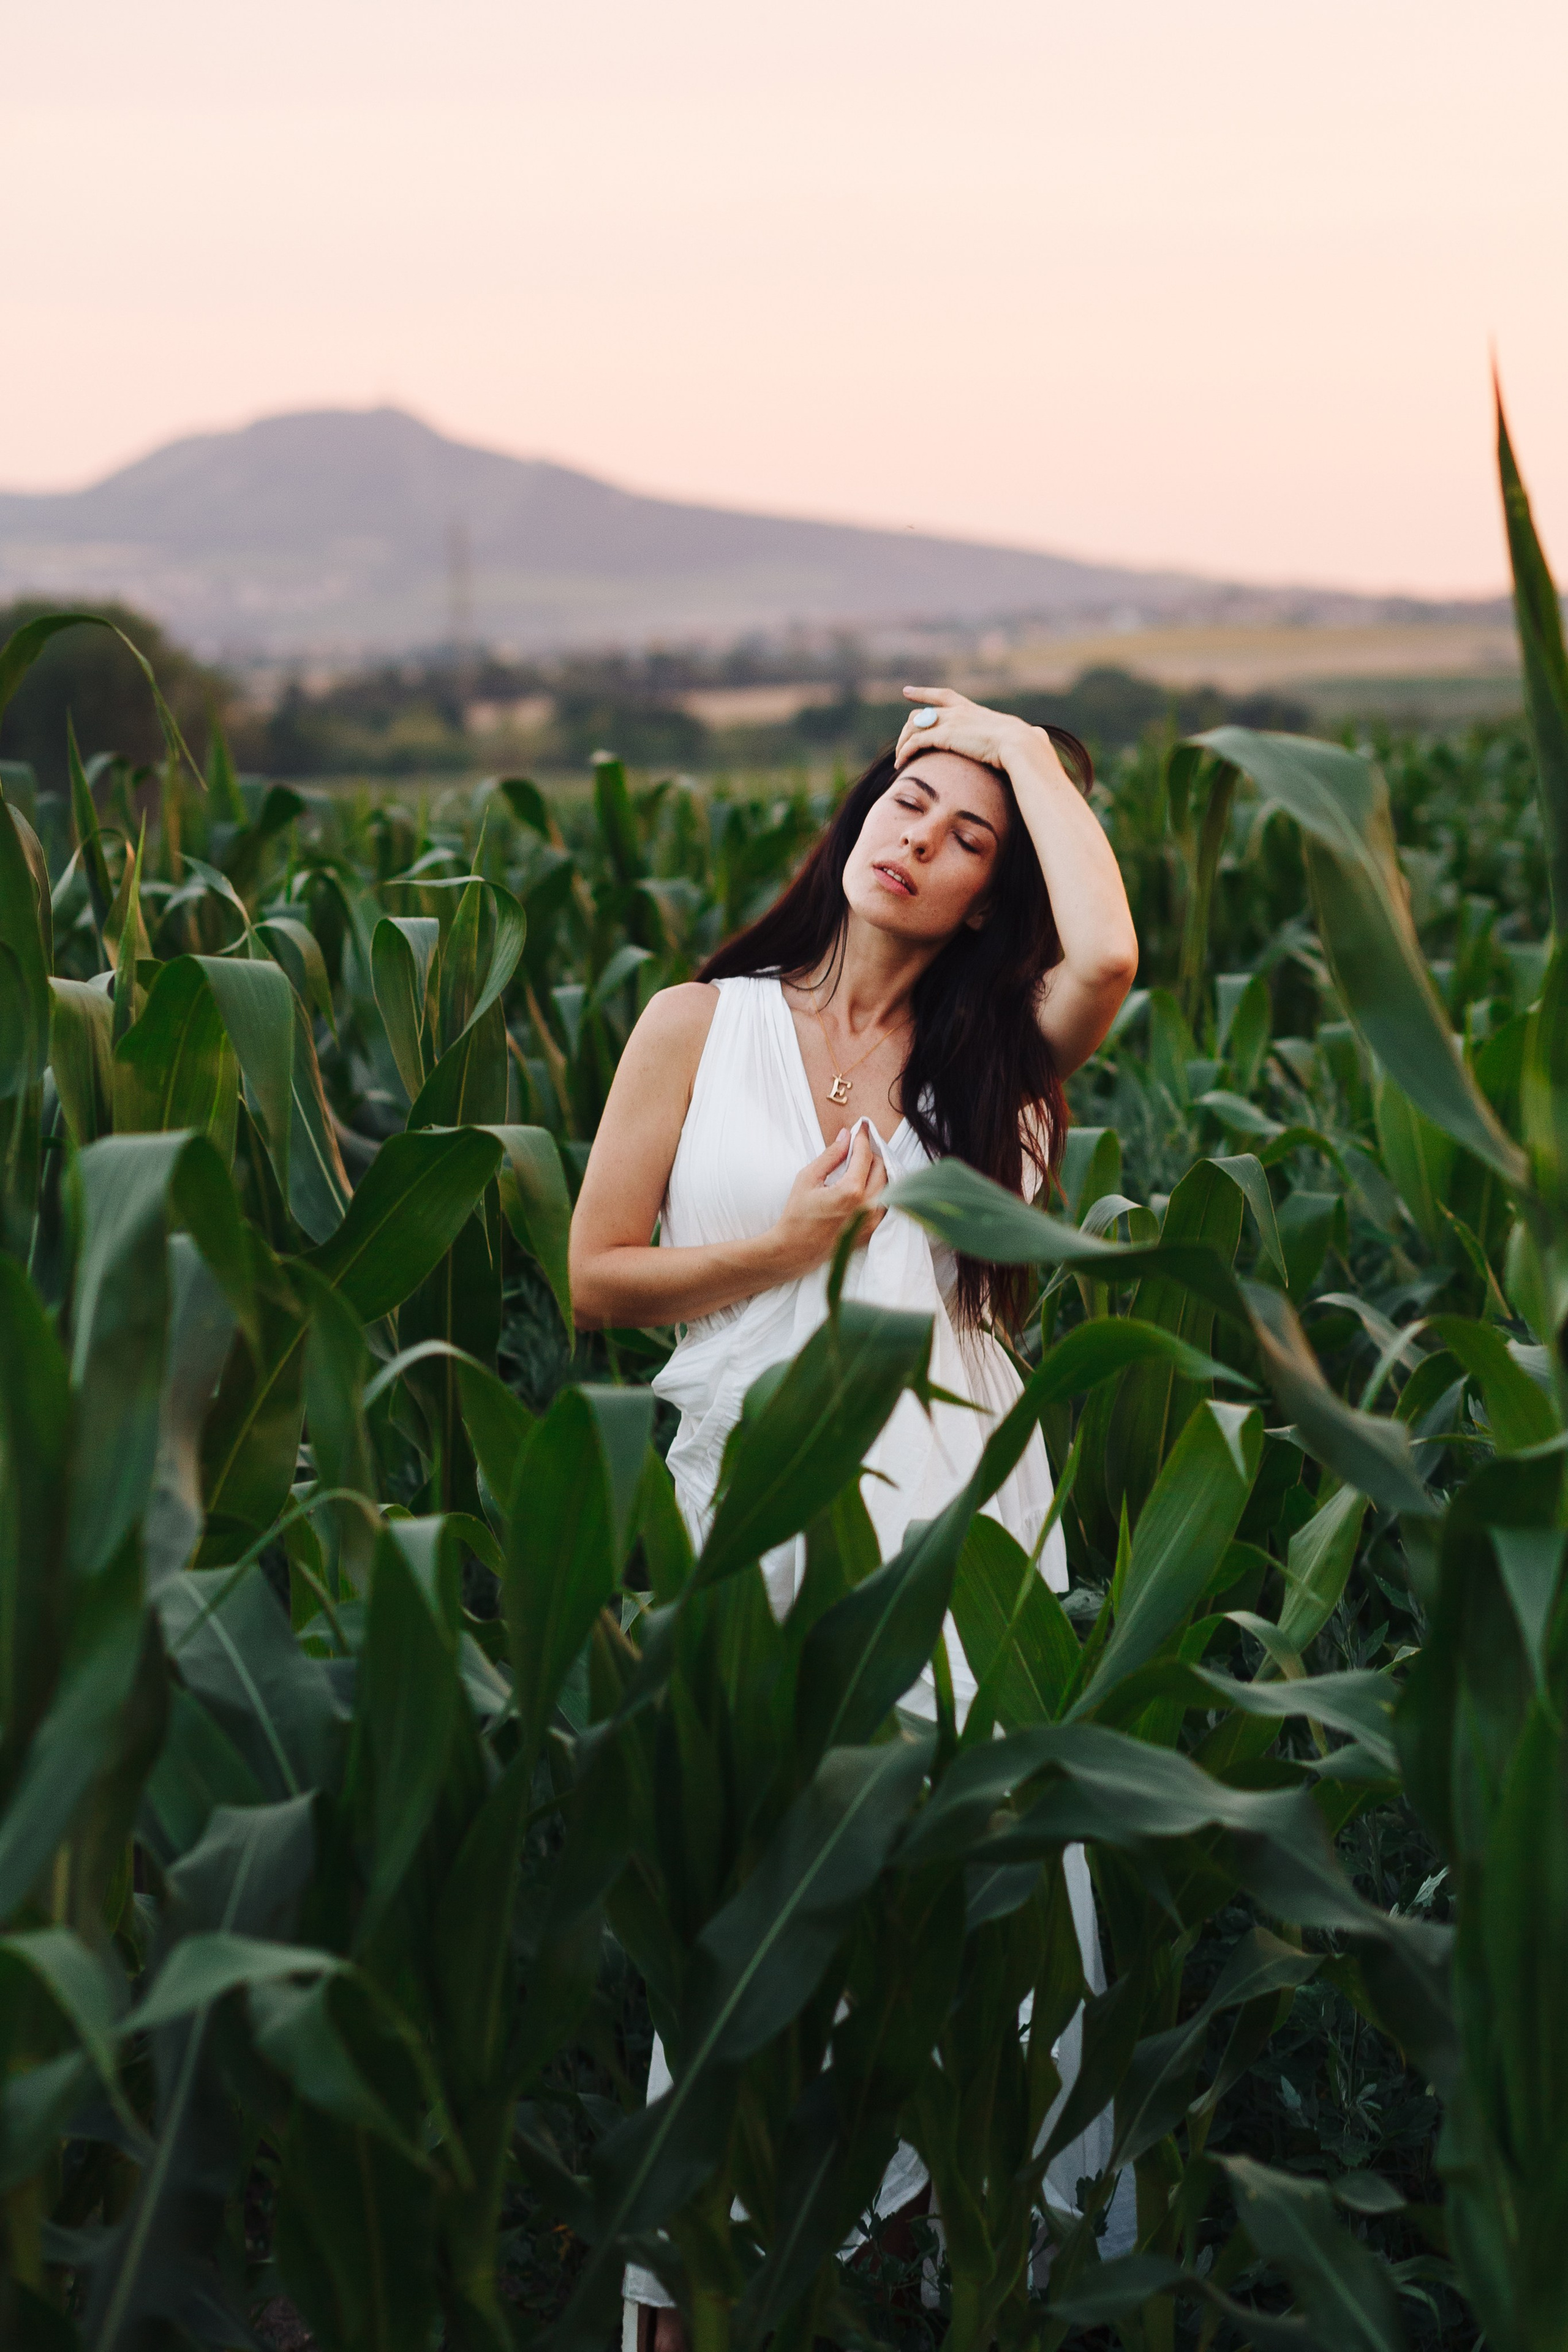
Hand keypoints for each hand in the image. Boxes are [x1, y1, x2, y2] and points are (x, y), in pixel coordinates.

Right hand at [768, 1127, 886, 1278]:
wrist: (796, 1250)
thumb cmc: (797, 1215)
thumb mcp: (808, 1178)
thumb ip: (830, 1155)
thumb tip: (845, 1136)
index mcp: (850, 1191)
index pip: (865, 1155)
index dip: (863, 1138)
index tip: (862, 1127)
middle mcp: (867, 1206)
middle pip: (881, 1167)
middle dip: (871, 1153)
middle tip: (859, 1146)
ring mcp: (872, 1220)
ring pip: (887, 1185)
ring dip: (878, 1170)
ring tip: (862, 1163)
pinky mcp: (873, 1230)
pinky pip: (885, 1202)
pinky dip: (879, 1189)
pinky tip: (866, 1183)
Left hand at [894, 685, 1032, 771]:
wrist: (1022, 746)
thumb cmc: (1026, 747)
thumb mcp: (1020, 737)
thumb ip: (1019, 737)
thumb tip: (1038, 740)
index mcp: (974, 711)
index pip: (945, 696)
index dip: (925, 693)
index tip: (907, 691)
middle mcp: (959, 712)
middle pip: (923, 712)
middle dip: (909, 725)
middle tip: (901, 739)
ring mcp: (951, 722)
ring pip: (915, 726)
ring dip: (904, 742)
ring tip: (900, 758)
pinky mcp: (945, 736)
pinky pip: (916, 741)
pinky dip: (905, 751)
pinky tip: (901, 763)